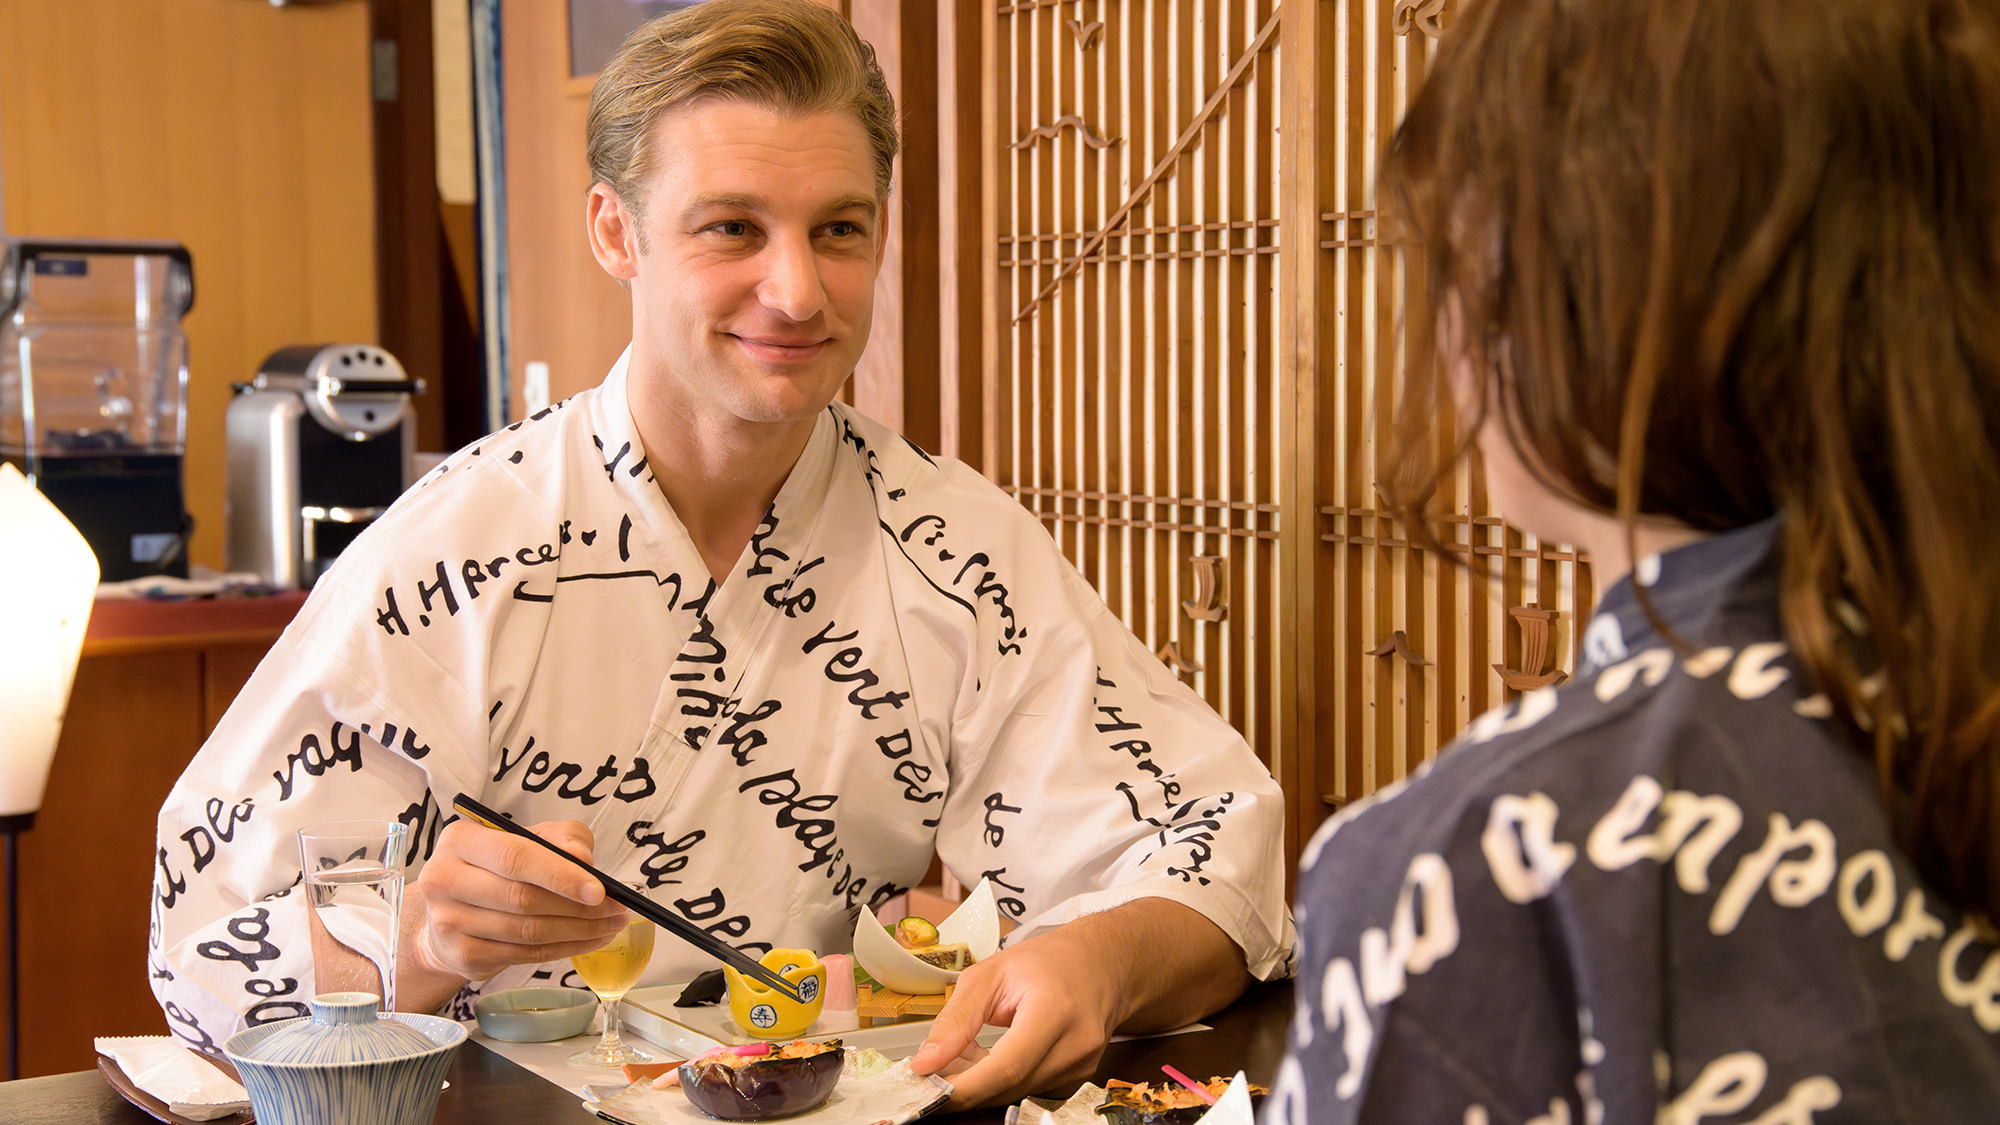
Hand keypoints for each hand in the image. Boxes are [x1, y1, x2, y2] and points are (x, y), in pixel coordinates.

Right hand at [398, 818, 630, 1007]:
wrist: (455, 909)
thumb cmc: (499, 866)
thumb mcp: (531, 836)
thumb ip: (562, 837)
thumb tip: (583, 860)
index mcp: (460, 840)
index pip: (515, 857)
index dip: (560, 875)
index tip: (599, 889)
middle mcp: (444, 879)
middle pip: (522, 898)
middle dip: (578, 907)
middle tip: (616, 909)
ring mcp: (449, 921)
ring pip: (526, 931)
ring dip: (578, 931)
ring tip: (609, 925)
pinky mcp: (462, 954)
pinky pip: (524, 954)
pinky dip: (563, 949)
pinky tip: (588, 940)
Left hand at [907, 925, 1121, 1109]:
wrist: (1099, 964)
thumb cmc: (1046, 962)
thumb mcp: (991, 974)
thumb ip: (956, 1019)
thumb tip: (925, 1062)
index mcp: (1055, 1010)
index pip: (1008, 1066)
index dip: (965, 1085)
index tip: (928, 1086)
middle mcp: (1076, 1044)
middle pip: (1010, 1087)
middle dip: (964, 1087)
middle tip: (931, 1073)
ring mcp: (1082, 1066)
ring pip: (1016, 1093)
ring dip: (981, 1083)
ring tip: (962, 1054)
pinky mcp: (1078, 1078)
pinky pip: (1028, 1090)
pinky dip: (1000, 1081)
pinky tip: (987, 1059)